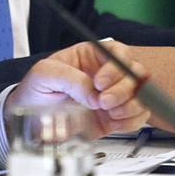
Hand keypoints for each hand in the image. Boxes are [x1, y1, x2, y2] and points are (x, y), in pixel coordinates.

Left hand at [5, 42, 146, 137]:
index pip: (117, 53)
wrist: (32, 119)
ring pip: (142, 95)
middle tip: (103, 102)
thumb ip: (68, 79)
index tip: (99, 83)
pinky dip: (131, 121)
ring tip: (109, 113)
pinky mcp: (116, 117)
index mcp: (92, 56)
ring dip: (131, 106)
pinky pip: (139, 117)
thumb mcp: (44, 75)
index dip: (115, 67)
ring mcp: (115, 96)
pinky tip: (114, 122)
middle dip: (123, 89)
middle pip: (136, 73)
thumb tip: (92, 93)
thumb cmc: (37, 89)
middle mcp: (108, 74)